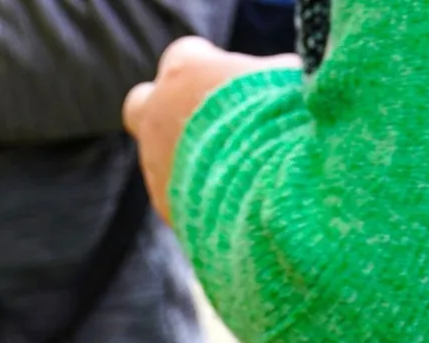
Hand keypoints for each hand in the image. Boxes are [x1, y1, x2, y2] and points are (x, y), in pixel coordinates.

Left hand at [124, 36, 296, 222]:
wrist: (272, 187)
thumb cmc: (286, 120)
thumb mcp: (284, 79)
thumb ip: (262, 75)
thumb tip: (269, 82)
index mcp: (186, 72)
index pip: (184, 54)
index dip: (207, 65)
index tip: (231, 77)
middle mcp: (157, 114)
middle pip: (141, 104)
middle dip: (165, 109)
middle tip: (205, 120)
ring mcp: (154, 162)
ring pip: (160, 154)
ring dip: (190, 157)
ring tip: (240, 167)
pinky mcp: (164, 201)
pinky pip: (176, 191)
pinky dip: (198, 191)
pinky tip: (236, 195)